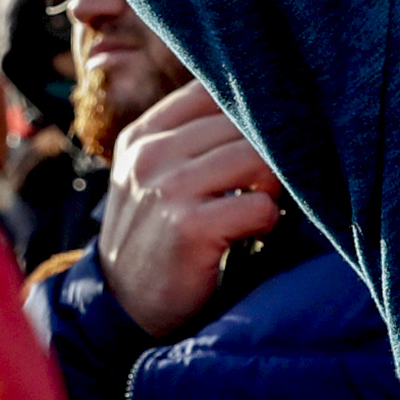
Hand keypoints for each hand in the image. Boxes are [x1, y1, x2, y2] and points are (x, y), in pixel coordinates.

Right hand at [97, 81, 281, 340]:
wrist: (126, 307)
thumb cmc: (156, 236)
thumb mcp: (153, 177)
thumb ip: (190, 139)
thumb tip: (259, 104)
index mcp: (143, 135)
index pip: (210, 91)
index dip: (249, 107)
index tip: (267, 131)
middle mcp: (151, 154)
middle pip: (240, 122)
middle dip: (269, 149)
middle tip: (272, 180)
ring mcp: (167, 189)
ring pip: (255, 157)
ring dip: (273, 186)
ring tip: (261, 205)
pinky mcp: (190, 227)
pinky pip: (260, 205)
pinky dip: (269, 221)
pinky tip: (254, 232)